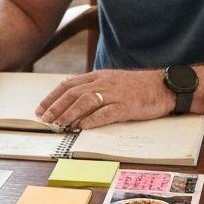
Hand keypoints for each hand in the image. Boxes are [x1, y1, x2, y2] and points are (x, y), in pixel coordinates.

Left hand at [35, 69, 169, 128]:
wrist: (163, 86)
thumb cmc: (137, 86)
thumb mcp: (112, 81)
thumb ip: (94, 87)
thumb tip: (73, 99)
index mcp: (98, 76)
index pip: (68, 85)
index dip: (52, 97)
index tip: (40, 109)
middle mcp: (103, 83)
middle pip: (73, 93)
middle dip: (56, 107)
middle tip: (44, 119)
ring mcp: (115, 94)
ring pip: (86, 101)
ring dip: (70, 113)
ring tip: (59, 124)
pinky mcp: (126, 106)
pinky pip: (106, 113)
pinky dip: (92, 120)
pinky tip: (82, 127)